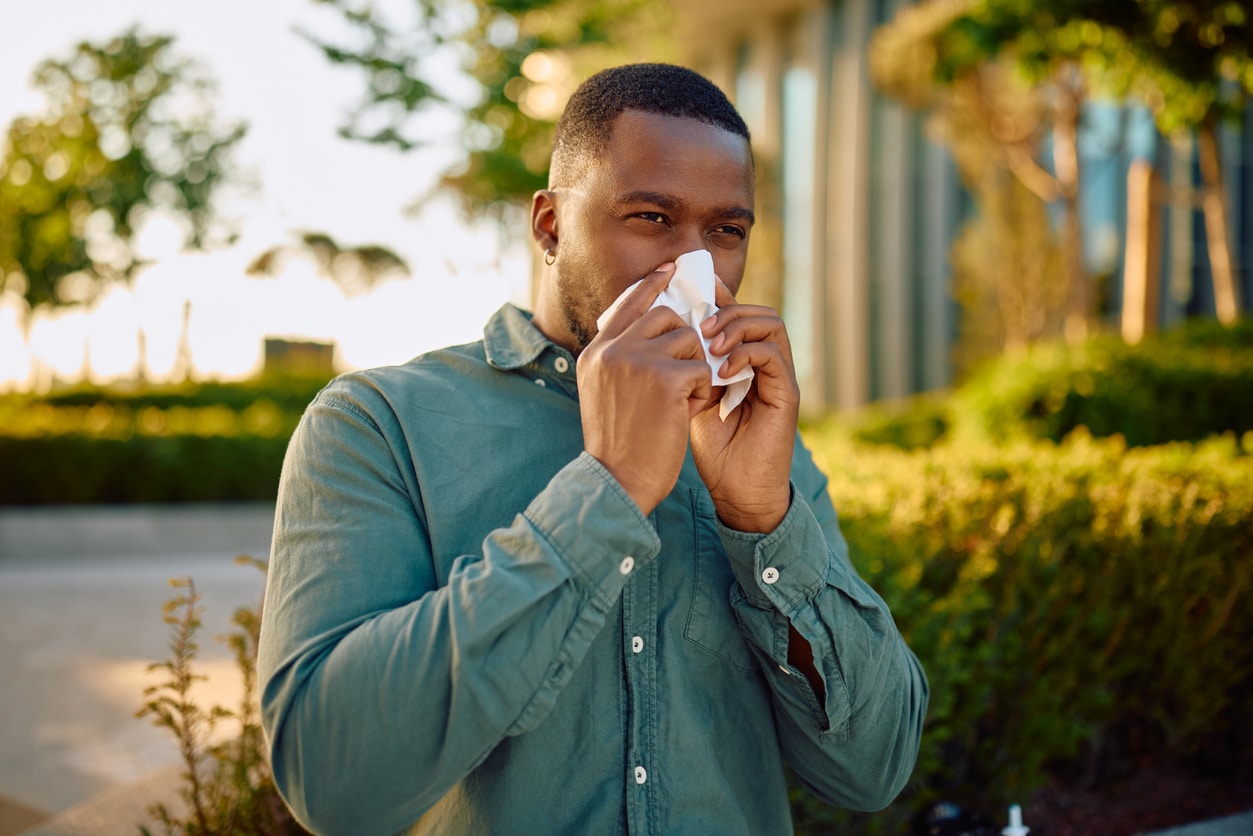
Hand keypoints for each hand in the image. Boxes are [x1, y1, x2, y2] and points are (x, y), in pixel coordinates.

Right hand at [578, 264, 716, 515]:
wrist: (617, 481)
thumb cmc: (617, 446)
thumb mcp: (603, 394)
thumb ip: (619, 360)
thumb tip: (653, 332)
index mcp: (595, 353)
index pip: (627, 304)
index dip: (651, 285)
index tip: (670, 271)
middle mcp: (612, 350)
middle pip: (665, 316)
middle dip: (684, 340)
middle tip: (687, 369)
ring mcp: (638, 360)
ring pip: (688, 340)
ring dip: (695, 369)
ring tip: (681, 401)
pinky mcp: (666, 378)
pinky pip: (703, 368)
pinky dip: (702, 392)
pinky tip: (686, 413)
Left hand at [689, 278, 798, 531]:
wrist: (736, 491)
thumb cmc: (713, 448)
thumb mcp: (690, 396)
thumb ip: (686, 366)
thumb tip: (661, 332)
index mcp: (743, 360)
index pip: (737, 313)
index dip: (716, 297)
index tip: (689, 291)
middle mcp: (765, 364)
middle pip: (757, 310)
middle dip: (726, 310)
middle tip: (699, 325)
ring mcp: (779, 376)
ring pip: (770, 323)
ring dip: (737, 327)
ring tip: (709, 344)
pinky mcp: (786, 393)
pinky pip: (773, 354)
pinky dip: (746, 354)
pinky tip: (721, 372)